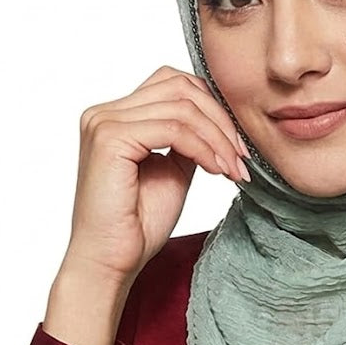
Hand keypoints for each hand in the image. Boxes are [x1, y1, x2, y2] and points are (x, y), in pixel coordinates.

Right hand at [61, 64, 250, 288]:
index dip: (213, 107)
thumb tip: (219, 120)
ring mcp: (104, 122)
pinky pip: (173, 129)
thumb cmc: (137, 224)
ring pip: (182, 107)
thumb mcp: (173, 170)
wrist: (111, 261)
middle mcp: (104, 112)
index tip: (237, 147)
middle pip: (180, 86)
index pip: (173, 83)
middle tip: (242, 157)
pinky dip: (203, 148)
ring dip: (218, 138)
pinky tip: (216, 170)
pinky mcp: (110, 139)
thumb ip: (188, 139)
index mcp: (115, 115)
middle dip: (221, 119)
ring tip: (232, 170)